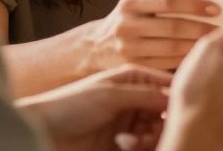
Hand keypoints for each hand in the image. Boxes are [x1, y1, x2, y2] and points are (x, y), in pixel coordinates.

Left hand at [18, 65, 170, 150]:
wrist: (39, 132)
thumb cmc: (69, 105)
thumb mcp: (111, 95)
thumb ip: (147, 94)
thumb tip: (179, 98)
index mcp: (133, 78)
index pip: (168, 84)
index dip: (178, 97)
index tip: (183, 110)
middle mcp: (134, 99)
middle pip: (166, 112)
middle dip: (162, 124)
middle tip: (149, 133)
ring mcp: (128, 123)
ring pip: (157, 132)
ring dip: (149, 139)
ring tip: (131, 142)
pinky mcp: (121, 145)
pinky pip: (144, 148)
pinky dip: (139, 148)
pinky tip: (122, 145)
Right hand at [77, 0, 219, 73]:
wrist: (93, 48)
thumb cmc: (127, 22)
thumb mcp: (137, 6)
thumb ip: (161, 4)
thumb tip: (206, 5)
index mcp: (131, 3)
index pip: (168, 1)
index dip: (195, 5)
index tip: (217, 9)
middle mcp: (127, 25)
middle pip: (174, 27)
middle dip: (202, 29)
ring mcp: (128, 49)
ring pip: (172, 49)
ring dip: (198, 47)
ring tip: (218, 46)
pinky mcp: (133, 68)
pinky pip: (165, 65)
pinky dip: (185, 62)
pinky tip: (201, 60)